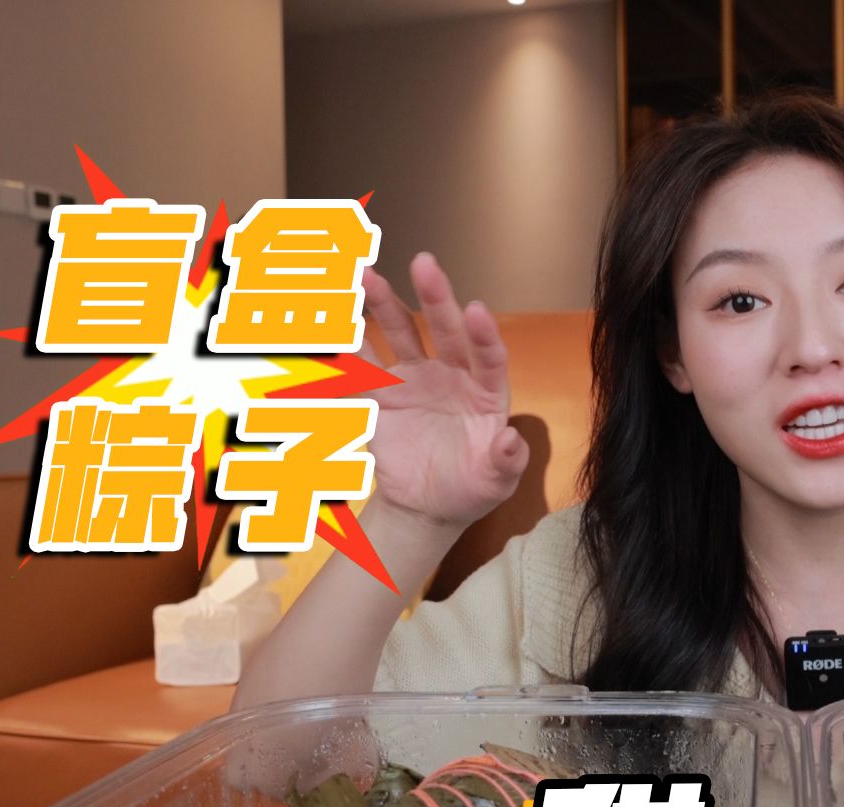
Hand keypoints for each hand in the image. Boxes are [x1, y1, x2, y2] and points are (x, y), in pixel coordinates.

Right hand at [359, 253, 529, 528]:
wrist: (428, 506)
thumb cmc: (471, 488)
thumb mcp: (495, 481)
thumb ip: (506, 461)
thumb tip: (511, 440)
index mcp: (485, 392)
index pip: (488, 357)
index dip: (483, 334)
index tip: (475, 310)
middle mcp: (451, 375)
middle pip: (444, 331)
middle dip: (434, 298)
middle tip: (424, 263)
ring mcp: (414, 380)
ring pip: (399, 335)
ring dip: (384, 305)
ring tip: (367, 276)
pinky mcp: (381, 395)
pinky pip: (361, 366)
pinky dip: (346, 345)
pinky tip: (333, 319)